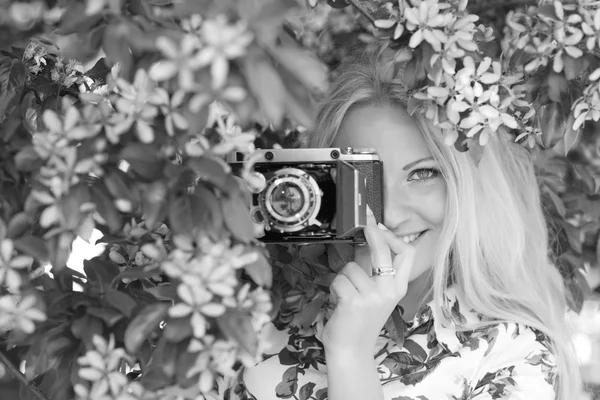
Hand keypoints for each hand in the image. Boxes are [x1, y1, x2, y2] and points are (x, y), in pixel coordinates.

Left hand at [321, 209, 415, 354]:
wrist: (352, 351)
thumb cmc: (360, 321)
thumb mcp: (376, 295)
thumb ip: (375, 272)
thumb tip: (368, 240)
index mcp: (398, 287)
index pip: (406, 254)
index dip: (393, 237)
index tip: (379, 228)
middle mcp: (389, 290)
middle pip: (384, 250)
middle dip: (373, 234)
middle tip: (366, 225)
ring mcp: (373, 296)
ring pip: (351, 268)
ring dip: (343, 278)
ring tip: (345, 295)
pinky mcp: (354, 301)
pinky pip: (338, 280)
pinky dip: (333, 289)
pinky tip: (338, 303)